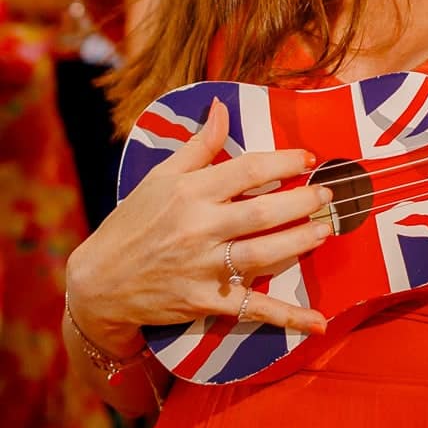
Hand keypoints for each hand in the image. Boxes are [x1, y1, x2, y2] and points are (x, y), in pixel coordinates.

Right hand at [67, 98, 333, 352]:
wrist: (100, 281)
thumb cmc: (134, 222)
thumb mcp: (160, 177)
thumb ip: (198, 145)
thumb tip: (222, 107)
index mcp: (190, 192)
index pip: (248, 170)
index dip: (284, 162)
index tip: (308, 159)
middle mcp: (199, 228)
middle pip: (263, 212)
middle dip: (302, 202)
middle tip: (328, 196)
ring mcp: (204, 267)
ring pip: (263, 254)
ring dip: (300, 242)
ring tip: (325, 230)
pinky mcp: (207, 301)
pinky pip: (253, 309)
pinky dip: (288, 317)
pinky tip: (318, 320)